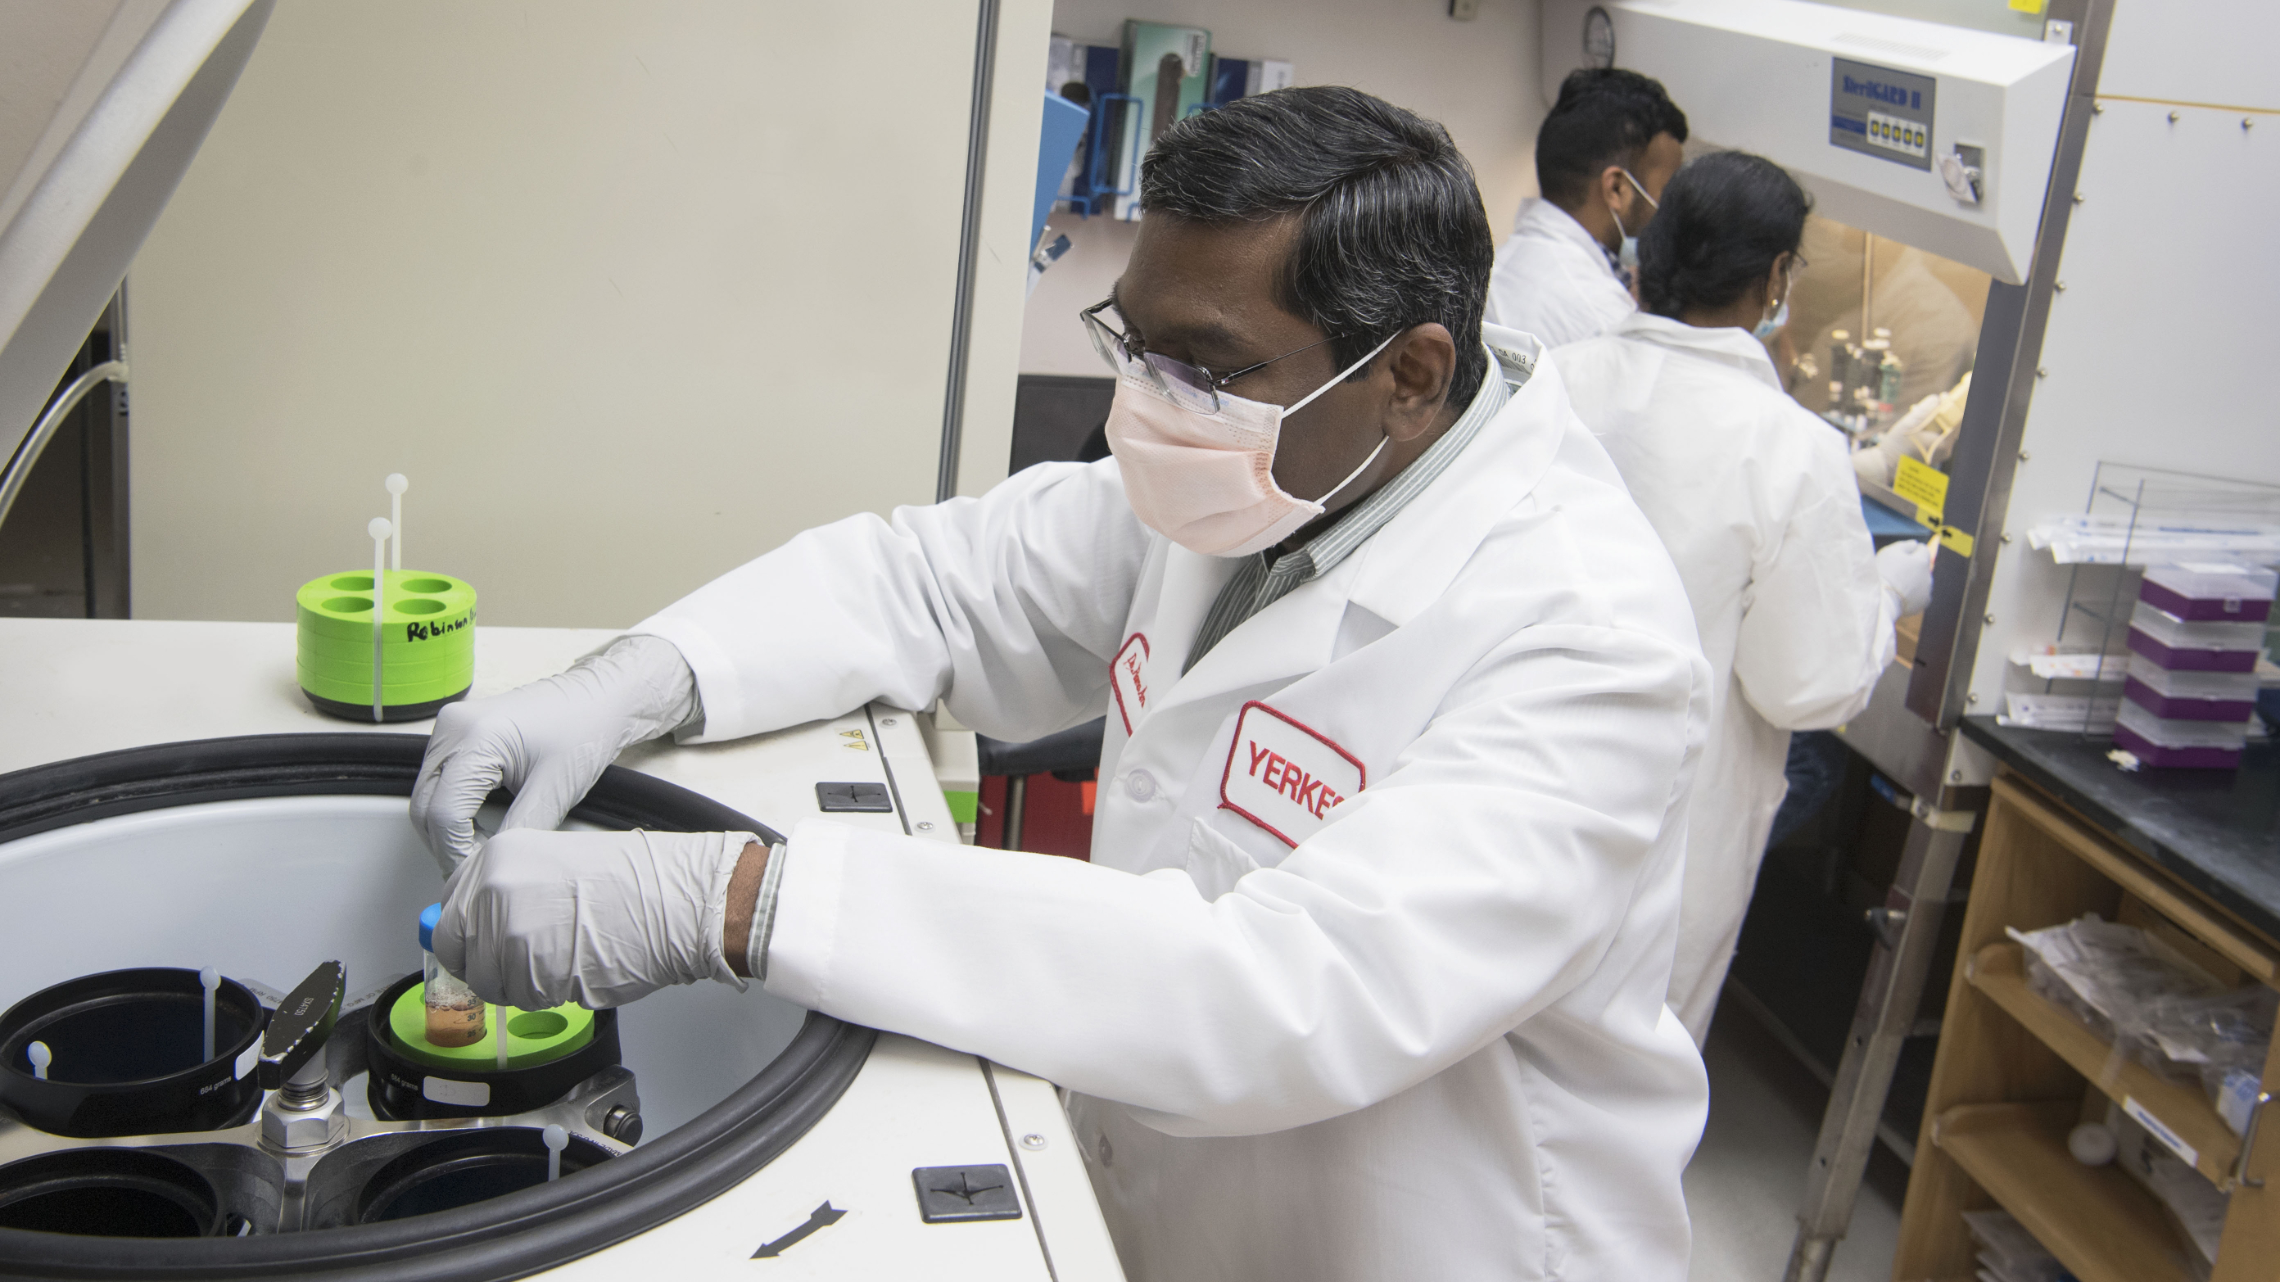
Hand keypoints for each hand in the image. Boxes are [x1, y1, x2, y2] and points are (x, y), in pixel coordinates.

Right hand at [410, 636, 698, 872]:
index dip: (457, 852)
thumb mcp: (553, 790)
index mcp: (475, 737)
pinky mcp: (457, 733)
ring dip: (446, 829)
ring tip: (481, 850)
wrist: (599, 698)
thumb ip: (517, 833)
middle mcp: (452, 727)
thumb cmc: (584, 731)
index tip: (475, 876)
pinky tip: (478, 826)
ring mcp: (450, 727)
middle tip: (476, 870)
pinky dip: (452, 809)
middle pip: (425, 806)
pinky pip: (439, 781)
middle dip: (447, 844)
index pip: (444, 813)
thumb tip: (491, 869)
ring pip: (426, 796)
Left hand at [434, 828, 756, 1008]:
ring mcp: (506, 929)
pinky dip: (543, 996)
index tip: (480, 944)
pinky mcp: (526, 968)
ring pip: (488, 982)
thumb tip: (483, 926)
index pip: (449, 907)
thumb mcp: (555, 865)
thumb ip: (509, 891)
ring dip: (519, 984)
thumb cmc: (636, 883)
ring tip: (560, 962)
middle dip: (485, 964)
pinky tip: (574, 971)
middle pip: (457, 949)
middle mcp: (492, 889)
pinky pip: (519, 999)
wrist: (674, 901)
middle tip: (520, 964)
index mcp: (498, 856)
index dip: (469, 934)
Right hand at [1876, 538, 1934, 616]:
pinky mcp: (1923, 603)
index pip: (1923, 549)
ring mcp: (1927, 590)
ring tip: (1897, 586)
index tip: (1901, 555)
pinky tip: (1901, 596)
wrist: (1881, 600)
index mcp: (1922, 561)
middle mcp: (1929, 575)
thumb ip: (1904, 545)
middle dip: (1913, 567)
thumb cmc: (1883, 573)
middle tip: (1896, 572)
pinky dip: (1913, 595)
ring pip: (1922, 582)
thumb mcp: (1889, 552)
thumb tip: (1915, 543)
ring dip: (1914, 581)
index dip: (1912, 550)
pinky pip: (1920, 596)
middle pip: (1922, 567)